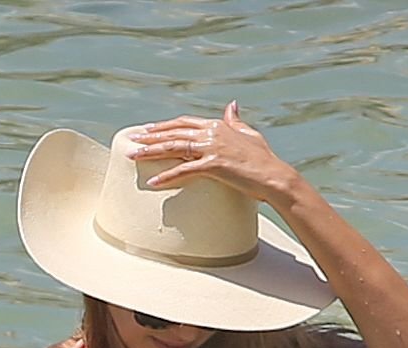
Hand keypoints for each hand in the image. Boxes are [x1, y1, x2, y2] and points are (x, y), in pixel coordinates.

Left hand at [127, 101, 294, 203]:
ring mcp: (212, 148)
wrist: (275, 176)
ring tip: (133, 156)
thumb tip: (232, 104)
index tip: (148, 129)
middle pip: (174, 132)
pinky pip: (185, 171)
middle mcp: (212, 133)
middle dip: (151, 136)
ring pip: (174, 147)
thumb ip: (236, 121)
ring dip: (151, 152)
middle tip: (132, 140)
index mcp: (217, 126)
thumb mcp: (249, 135)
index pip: (184, 122)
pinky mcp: (214, 165)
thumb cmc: (264, 160)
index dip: (165, 125)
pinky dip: (167, 176)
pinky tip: (153, 183)